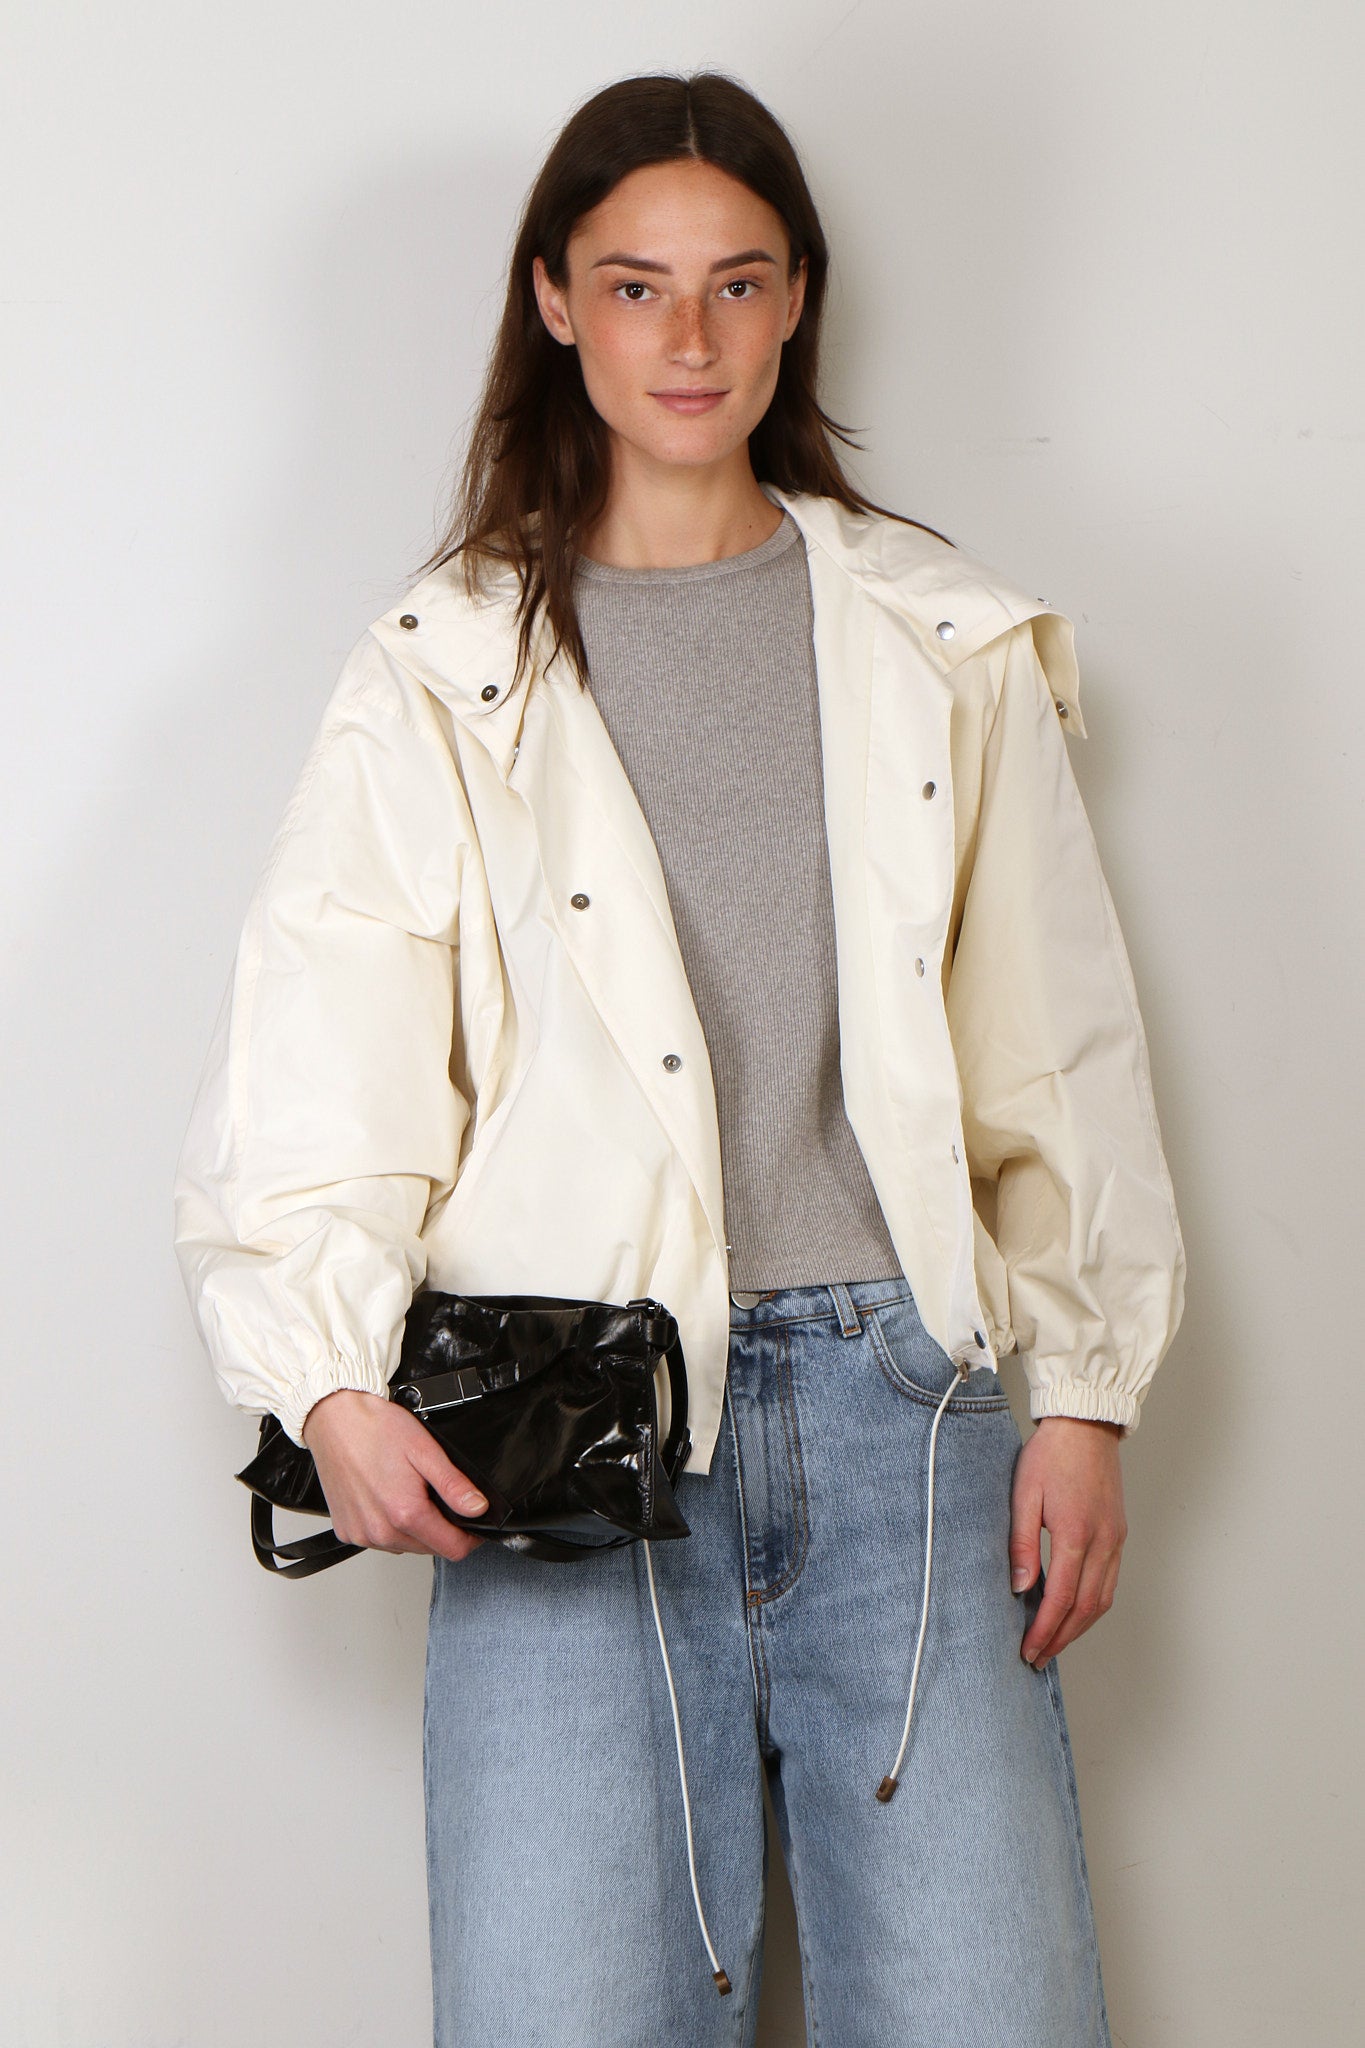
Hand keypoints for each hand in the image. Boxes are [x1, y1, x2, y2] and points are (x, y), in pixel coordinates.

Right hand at [301, 1389, 488, 1562]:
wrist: (334, 1419)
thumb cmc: (374, 1429)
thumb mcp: (425, 1450)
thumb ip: (454, 1485)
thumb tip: (477, 1508)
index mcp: (405, 1513)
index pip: (452, 1548)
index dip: (470, 1538)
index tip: (473, 1526)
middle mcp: (381, 1531)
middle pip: (429, 1549)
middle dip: (441, 1529)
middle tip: (434, 1495)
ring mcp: (361, 1534)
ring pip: (404, 1547)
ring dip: (414, 1529)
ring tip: (407, 1493)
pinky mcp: (346, 1531)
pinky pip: (379, 1541)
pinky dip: (389, 1527)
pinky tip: (386, 1500)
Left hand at [1009, 1416, 1126, 1669]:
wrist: (1085, 1426)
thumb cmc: (1050, 1455)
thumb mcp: (1023, 1495)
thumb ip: (1022, 1544)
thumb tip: (1019, 1588)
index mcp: (1076, 1533)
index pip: (1060, 1598)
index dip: (1045, 1630)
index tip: (1029, 1650)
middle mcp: (1102, 1542)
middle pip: (1085, 1608)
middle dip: (1061, 1638)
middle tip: (1038, 1657)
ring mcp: (1115, 1539)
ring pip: (1103, 1599)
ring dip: (1079, 1627)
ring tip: (1055, 1642)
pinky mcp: (1119, 1534)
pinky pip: (1110, 1581)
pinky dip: (1093, 1605)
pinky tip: (1075, 1611)